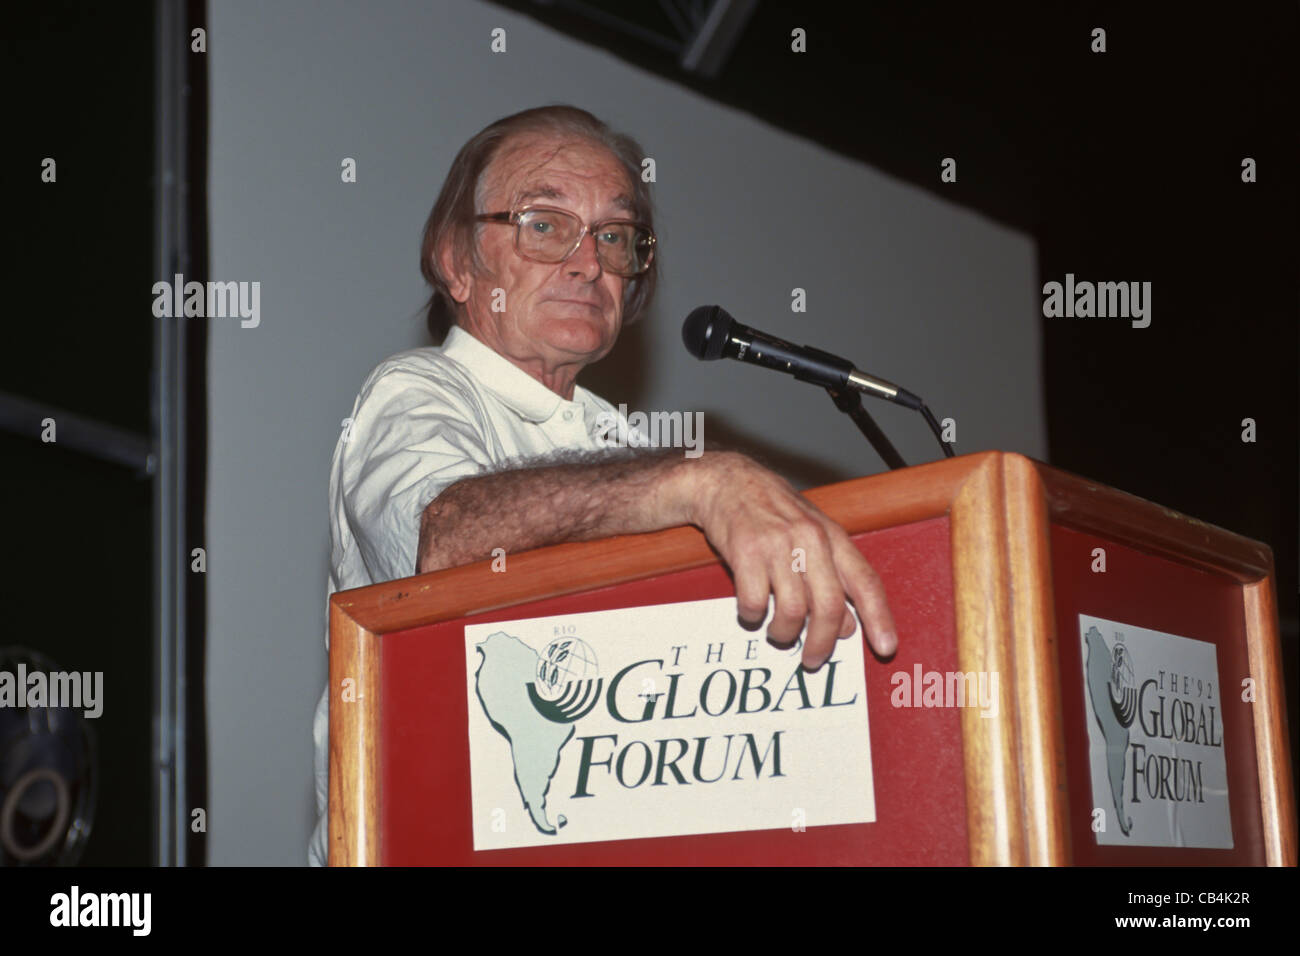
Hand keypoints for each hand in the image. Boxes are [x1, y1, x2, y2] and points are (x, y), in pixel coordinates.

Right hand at [681, 451, 896, 669]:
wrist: (726, 481)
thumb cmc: (771, 511)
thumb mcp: (811, 536)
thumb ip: (834, 579)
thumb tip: (850, 626)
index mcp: (831, 536)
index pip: (864, 581)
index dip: (879, 617)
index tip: (886, 647)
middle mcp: (809, 539)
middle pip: (828, 607)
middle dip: (821, 642)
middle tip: (812, 660)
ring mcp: (777, 545)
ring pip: (792, 611)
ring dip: (784, 632)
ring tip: (777, 632)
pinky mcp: (745, 551)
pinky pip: (754, 602)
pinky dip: (752, 616)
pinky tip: (751, 610)